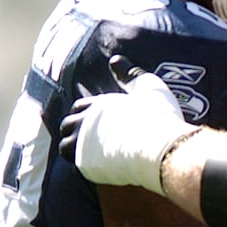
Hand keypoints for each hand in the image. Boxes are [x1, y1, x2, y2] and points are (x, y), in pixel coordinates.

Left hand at [58, 55, 197, 193]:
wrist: (161, 148)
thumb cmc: (158, 117)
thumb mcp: (148, 87)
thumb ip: (129, 74)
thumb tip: (115, 59)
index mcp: (98, 105)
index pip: (78, 107)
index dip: (86, 114)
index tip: (98, 121)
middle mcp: (85, 123)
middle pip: (67, 125)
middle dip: (75, 131)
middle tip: (93, 139)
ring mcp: (83, 145)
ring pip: (65, 148)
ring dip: (74, 149)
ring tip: (91, 155)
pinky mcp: (87, 167)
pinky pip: (77, 167)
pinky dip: (85, 166)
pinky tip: (100, 167)